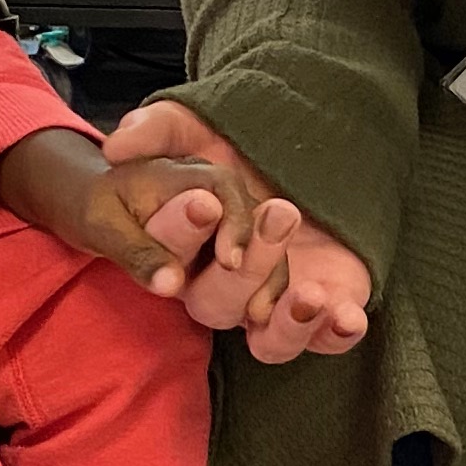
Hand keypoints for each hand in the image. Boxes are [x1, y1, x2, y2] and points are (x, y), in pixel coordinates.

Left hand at [0, 120, 297, 300]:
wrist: (95, 205)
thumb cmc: (94, 207)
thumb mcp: (102, 224)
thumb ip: (138, 250)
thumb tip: (172, 284)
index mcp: (191, 173)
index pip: (226, 191)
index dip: (235, 226)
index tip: (230, 261)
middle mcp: (221, 195)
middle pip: (256, 221)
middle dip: (262, 254)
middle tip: (254, 299)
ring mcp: (230, 225)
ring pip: (264, 248)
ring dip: (269, 279)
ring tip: (261, 314)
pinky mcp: (230, 253)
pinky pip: (259, 272)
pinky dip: (262, 293)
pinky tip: (259, 322)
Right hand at [104, 100, 373, 362]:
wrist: (285, 156)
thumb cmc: (225, 140)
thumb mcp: (189, 124)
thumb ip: (155, 129)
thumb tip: (118, 143)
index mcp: (179, 250)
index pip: (169, 253)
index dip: (180, 232)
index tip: (204, 204)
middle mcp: (217, 284)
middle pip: (217, 301)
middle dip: (248, 268)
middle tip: (278, 213)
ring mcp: (266, 303)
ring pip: (267, 339)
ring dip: (288, 322)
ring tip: (309, 293)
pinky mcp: (313, 308)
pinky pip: (320, 341)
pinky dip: (333, 335)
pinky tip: (347, 315)